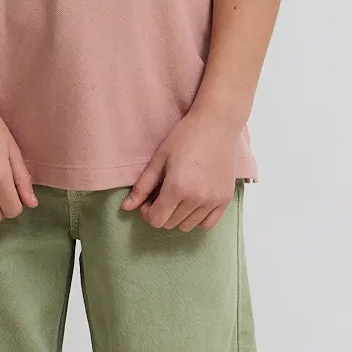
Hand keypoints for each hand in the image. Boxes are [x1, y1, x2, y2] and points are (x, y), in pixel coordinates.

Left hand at [120, 106, 241, 229]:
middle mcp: (197, 198)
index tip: (148, 199)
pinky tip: (193, 202)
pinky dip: (197, 219)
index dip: (147, 212)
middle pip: (170, 224)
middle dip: (161, 213)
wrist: (216, 125)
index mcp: (177, 188)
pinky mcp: (225, 199)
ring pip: (187, 226)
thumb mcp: (159, 159)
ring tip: (178, 196)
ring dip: (178, 216)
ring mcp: (213, 200)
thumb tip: (126, 207)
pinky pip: (207, 224)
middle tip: (162, 194)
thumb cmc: (185, 137)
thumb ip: (143, 186)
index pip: (156, 220)